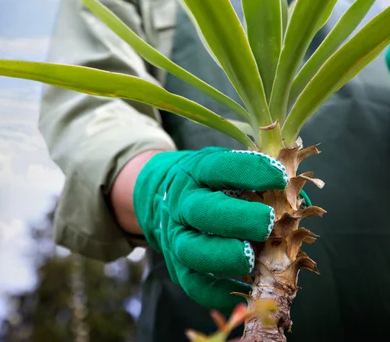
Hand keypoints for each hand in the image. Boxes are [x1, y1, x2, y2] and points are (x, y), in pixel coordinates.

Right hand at [133, 147, 288, 313]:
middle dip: (237, 219)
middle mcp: (182, 202)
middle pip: (202, 211)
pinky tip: (246, 289)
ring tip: (252, 260)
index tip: (280, 177)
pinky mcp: (176, 264)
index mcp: (198, 171)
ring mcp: (175, 234)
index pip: (219, 167)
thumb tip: (297, 198)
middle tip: (266, 224)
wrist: (161, 192)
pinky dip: (218, 292)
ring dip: (223, 257)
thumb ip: (256, 178)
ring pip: (191, 250)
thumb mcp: (226, 166)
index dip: (250, 171)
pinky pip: (193, 284)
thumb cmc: (210, 180)